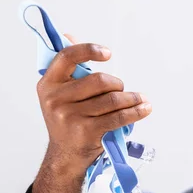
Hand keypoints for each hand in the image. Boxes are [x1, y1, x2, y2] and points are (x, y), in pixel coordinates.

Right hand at [37, 34, 151, 171]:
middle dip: (117, 84)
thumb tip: (70, 36)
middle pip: (99, 80)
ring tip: (141, 100)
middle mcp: (56, 99)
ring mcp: (71, 117)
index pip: (67, 56)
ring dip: (132, 98)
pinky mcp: (87, 132)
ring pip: (112, 100)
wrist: (65, 156)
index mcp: (48, 84)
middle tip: (122, 90)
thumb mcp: (60, 94)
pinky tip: (144, 109)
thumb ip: (68, 68)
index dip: (89, 50)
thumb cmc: (67, 120)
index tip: (108, 53)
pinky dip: (136, 112)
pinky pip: (118, 117)